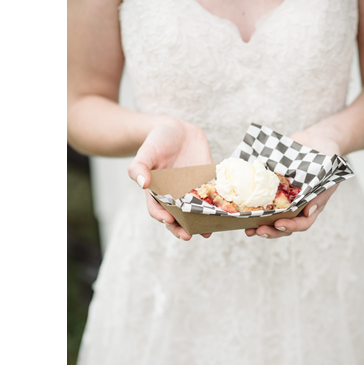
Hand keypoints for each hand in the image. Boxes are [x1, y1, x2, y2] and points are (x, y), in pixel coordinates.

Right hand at [127, 116, 212, 239]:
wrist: (176, 129)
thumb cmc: (156, 141)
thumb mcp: (145, 152)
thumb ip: (139, 167)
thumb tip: (142, 183)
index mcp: (157, 191)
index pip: (157, 209)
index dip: (161, 217)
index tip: (168, 220)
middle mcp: (175, 195)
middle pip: (177, 217)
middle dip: (181, 228)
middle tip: (187, 236)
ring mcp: (191, 189)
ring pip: (196, 211)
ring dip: (201, 223)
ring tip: (207, 232)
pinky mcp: (207, 181)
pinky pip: (213, 196)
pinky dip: (218, 206)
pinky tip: (224, 213)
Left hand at [245, 129, 340, 238]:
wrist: (316, 140)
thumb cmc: (326, 158)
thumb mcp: (329, 174)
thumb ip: (320, 193)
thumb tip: (308, 211)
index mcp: (310, 205)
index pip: (302, 223)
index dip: (290, 226)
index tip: (278, 224)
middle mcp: (295, 204)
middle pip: (283, 224)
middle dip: (270, 230)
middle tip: (256, 231)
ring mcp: (282, 197)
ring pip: (270, 216)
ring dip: (257, 223)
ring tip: (245, 227)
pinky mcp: (271, 187)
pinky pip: (261, 199)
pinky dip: (251, 205)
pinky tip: (239, 208)